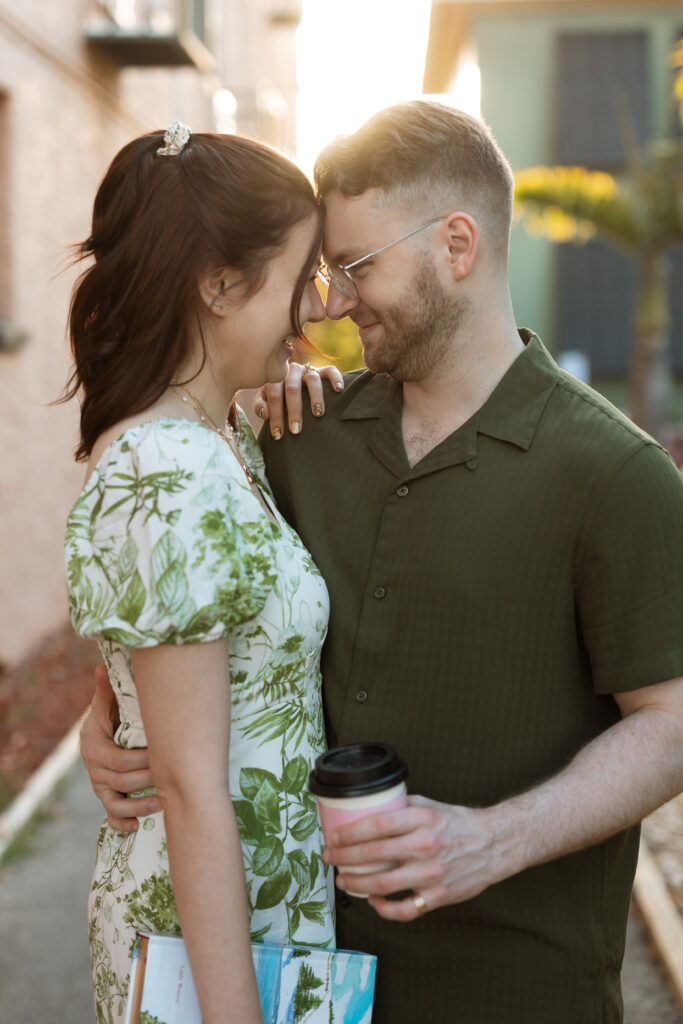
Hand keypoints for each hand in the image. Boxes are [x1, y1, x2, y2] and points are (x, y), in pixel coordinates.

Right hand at [80, 665, 159, 831]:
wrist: (102, 733)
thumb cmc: (111, 716)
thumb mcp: (107, 704)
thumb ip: (106, 690)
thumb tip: (101, 668)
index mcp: (94, 746)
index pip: (118, 760)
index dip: (141, 761)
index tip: (163, 756)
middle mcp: (94, 769)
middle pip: (120, 782)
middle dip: (147, 780)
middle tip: (172, 777)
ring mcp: (99, 786)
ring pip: (115, 803)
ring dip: (139, 805)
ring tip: (163, 802)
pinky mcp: (106, 798)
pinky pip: (110, 817)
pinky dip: (122, 824)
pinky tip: (138, 826)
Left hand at [254, 362, 343, 438]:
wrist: (292, 383)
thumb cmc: (278, 396)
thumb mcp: (265, 399)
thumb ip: (260, 405)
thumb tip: (264, 414)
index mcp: (276, 377)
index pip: (274, 394)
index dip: (275, 415)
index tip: (278, 435)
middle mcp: (292, 371)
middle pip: (292, 388)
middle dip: (294, 411)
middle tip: (296, 430)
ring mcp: (309, 370)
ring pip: (312, 380)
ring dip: (315, 397)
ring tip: (318, 414)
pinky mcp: (323, 370)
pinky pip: (331, 371)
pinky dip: (335, 379)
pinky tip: (338, 390)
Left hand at [323, 795, 511, 921]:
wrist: (494, 844)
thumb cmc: (459, 823)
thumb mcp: (431, 806)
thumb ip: (403, 806)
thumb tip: (371, 807)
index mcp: (422, 819)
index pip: (378, 824)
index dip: (350, 832)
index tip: (335, 836)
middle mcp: (426, 846)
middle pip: (374, 854)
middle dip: (344, 857)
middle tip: (330, 856)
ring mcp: (432, 873)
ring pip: (384, 884)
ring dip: (356, 884)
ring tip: (343, 880)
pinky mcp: (439, 896)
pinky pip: (405, 909)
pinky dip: (384, 909)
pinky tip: (373, 900)